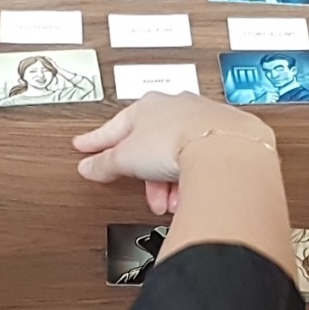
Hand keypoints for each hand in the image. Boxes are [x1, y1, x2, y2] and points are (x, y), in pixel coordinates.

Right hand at [71, 93, 274, 213]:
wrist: (222, 149)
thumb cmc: (177, 140)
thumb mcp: (127, 158)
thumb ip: (105, 163)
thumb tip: (88, 166)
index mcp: (147, 106)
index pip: (114, 127)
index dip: (97, 141)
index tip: (84, 147)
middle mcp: (175, 108)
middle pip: (151, 148)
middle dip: (148, 179)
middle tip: (149, 198)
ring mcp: (201, 121)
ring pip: (178, 158)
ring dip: (170, 185)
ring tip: (172, 204)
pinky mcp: (224, 136)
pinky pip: (200, 162)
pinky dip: (192, 179)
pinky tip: (190, 196)